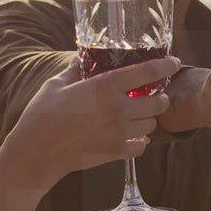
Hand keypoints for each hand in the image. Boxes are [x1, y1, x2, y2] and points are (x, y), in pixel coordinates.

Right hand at [1, 56, 179, 187]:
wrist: (36, 153)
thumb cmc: (41, 116)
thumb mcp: (56, 85)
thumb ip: (74, 70)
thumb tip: (80, 57)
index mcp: (104, 87)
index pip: (148, 72)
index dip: (166, 65)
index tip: (174, 62)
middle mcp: (117, 109)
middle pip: (159, 101)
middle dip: (161, 97)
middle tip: (155, 94)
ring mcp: (119, 132)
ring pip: (152, 124)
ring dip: (149, 118)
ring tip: (139, 115)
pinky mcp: (116, 152)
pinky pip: (141, 146)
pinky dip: (140, 141)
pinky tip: (131, 136)